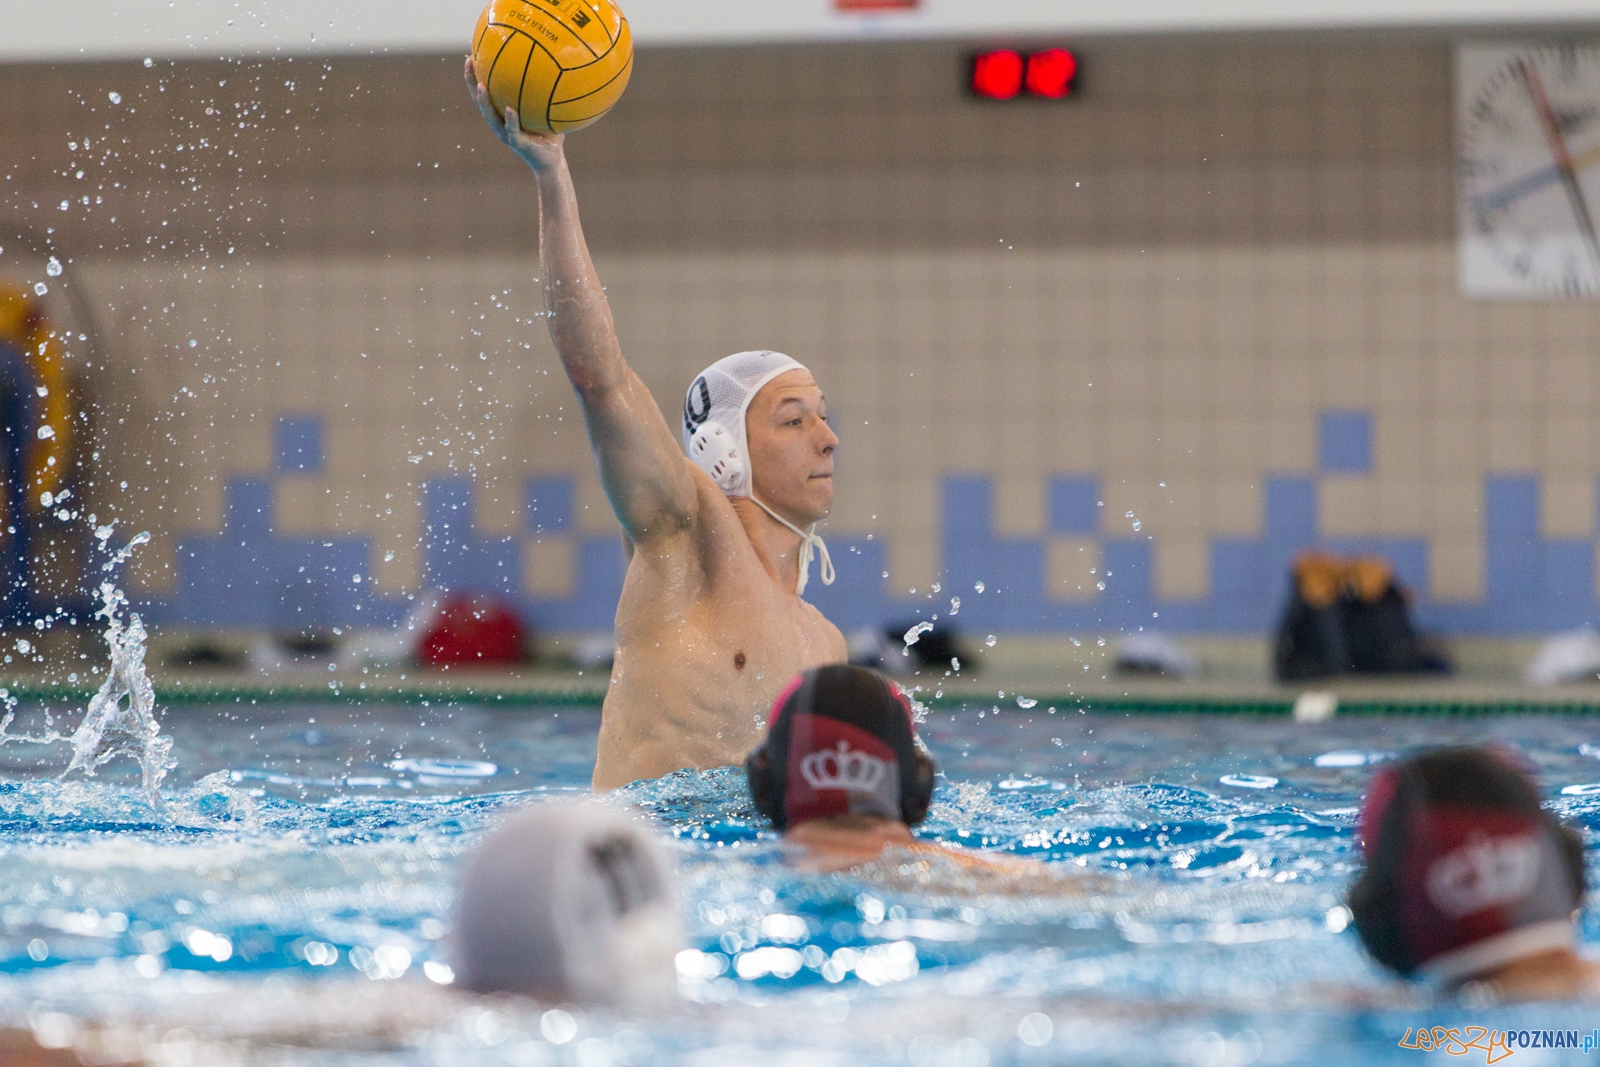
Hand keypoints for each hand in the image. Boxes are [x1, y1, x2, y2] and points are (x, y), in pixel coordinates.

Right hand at [464, 56, 564, 172]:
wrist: (552, 161)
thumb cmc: (549, 134)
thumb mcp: (546, 110)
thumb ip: (543, 92)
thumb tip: (553, 65)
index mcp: (501, 114)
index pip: (485, 92)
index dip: (475, 75)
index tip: (471, 55)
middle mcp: (499, 123)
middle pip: (479, 101)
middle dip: (472, 82)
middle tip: (468, 62)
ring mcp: (505, 134)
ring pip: (490, 116)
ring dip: (484, 101)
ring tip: (481, 86)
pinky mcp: (517, 143)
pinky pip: (511, 130)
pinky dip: (510, 120)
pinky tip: (509, 110)